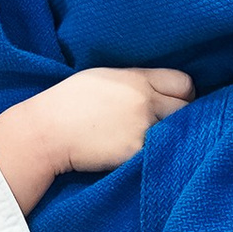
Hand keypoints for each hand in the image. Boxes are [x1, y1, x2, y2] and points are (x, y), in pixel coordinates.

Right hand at [44, 65, 191, 174]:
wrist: (47, 132)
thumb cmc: (68, 102)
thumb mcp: (103, 77)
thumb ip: (134, 81)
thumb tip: (156, 88)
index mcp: (138, 79)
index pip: (183, 82)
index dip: (185, 93)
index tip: (179, 101)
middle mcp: (145, 101)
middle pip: (186, 109)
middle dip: (183, 116)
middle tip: (171, 124)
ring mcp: (142, 128)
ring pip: (175, 133)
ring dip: (170, 137)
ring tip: (157, 140)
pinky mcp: (135, 152)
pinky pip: (157, 152)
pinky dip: (154, 154)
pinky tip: (140, 153)